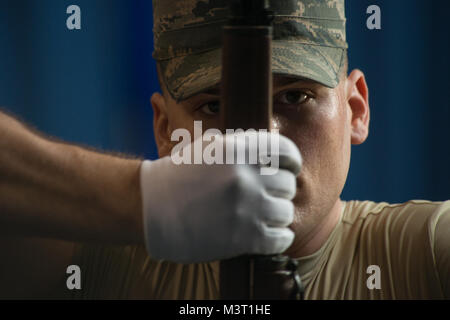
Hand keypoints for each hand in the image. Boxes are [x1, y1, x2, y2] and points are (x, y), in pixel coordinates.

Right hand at [140, 132, 301, 262]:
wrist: (150, 208)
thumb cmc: (179, 175)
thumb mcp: (209, 147)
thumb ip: (242, 146)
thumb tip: (275, 152)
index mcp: (237, 150)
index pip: (286, 151)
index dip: (291, 161)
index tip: (289, 168)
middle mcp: (245, 177)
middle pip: (287, 184)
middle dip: (278, 190)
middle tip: (264, 196)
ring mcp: (246, 208)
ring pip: (286, 212)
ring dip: (276, 215)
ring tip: (261, 216)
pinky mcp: (244, 238)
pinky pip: (281, 238)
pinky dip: (278, 238)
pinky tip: (266, 235)